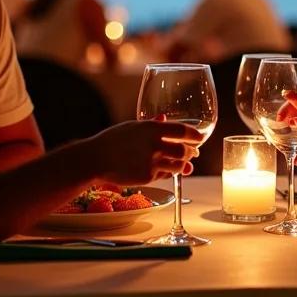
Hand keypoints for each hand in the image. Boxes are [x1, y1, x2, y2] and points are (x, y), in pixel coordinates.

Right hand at [86, 117, 201, 185]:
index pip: (183, 131)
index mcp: (152, 129)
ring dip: (184, 165)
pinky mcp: (148, 177)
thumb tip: (165, 119)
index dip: (195, 135)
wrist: (96, 159)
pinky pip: (166, 175)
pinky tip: (169, 169)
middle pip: (184, 151)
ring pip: (179, 166)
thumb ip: (152, 124)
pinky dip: (170, 172)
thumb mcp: (134, 126)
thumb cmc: (114, 139)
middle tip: (193, 152)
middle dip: (191, 152)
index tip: (199, 137)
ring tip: (184, 163)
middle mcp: (155, 145)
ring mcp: (152, 163)